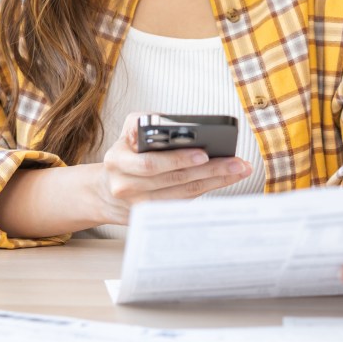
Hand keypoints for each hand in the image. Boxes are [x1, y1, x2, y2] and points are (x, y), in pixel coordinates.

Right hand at [94, 113, 252, 225]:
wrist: (104, 192)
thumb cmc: (124, 155)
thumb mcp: (126, 133)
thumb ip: (144, 122)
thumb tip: (174, 124)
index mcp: (117, 161)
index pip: (150, 162)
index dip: (178, 159)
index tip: (203, 154)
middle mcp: (125, 186)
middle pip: (174, 180)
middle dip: (209, 170)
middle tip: (235, 163)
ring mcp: (138, 207)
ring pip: (183, 194)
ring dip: (215, 182)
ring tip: (238, 170)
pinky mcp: (152, 219)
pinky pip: (183, 203)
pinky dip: (206, 192)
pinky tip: (224, 181)